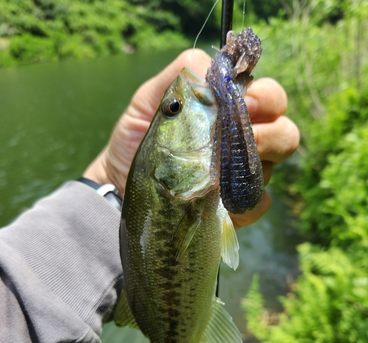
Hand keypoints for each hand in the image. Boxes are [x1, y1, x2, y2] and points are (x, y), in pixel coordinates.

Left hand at [83, 49, 299, 228]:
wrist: (124, 186)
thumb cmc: (139, 140)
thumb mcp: (149, 103)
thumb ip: (179, 78)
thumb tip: (212, 68)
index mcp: (230, 112)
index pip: (269, 96)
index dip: (265, 97)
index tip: (244, 102)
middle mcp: (245, 142)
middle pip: (285, 132)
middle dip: (269, 132)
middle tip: (238, 138)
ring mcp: (244, 176)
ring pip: (274, 166)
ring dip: (250, 166)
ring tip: (219, 170)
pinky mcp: (239, 207)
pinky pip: (259, 203)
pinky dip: (242, 202)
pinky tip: (217, 202)